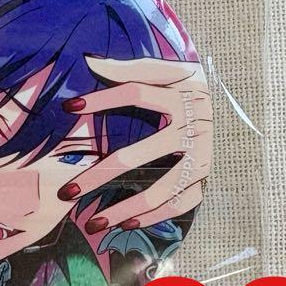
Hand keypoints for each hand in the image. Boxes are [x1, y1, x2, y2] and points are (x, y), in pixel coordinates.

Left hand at [59, 55, 211, 232]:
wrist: (218, 102)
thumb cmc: (182, 84)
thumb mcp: (164, 69)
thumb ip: (130, 67)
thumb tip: (90, 61)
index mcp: (182, 94)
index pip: (136, 92)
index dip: (103, 98)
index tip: (68, 107)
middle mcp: (193, 127)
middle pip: (138, 155)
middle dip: (98, 175)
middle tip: (67, 192)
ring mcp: (201, 156)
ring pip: (160, 189)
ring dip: (124, 208)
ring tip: (93, 222)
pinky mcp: (204, 176)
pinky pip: (181, 203)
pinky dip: (155, 216)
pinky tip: (126, 224)